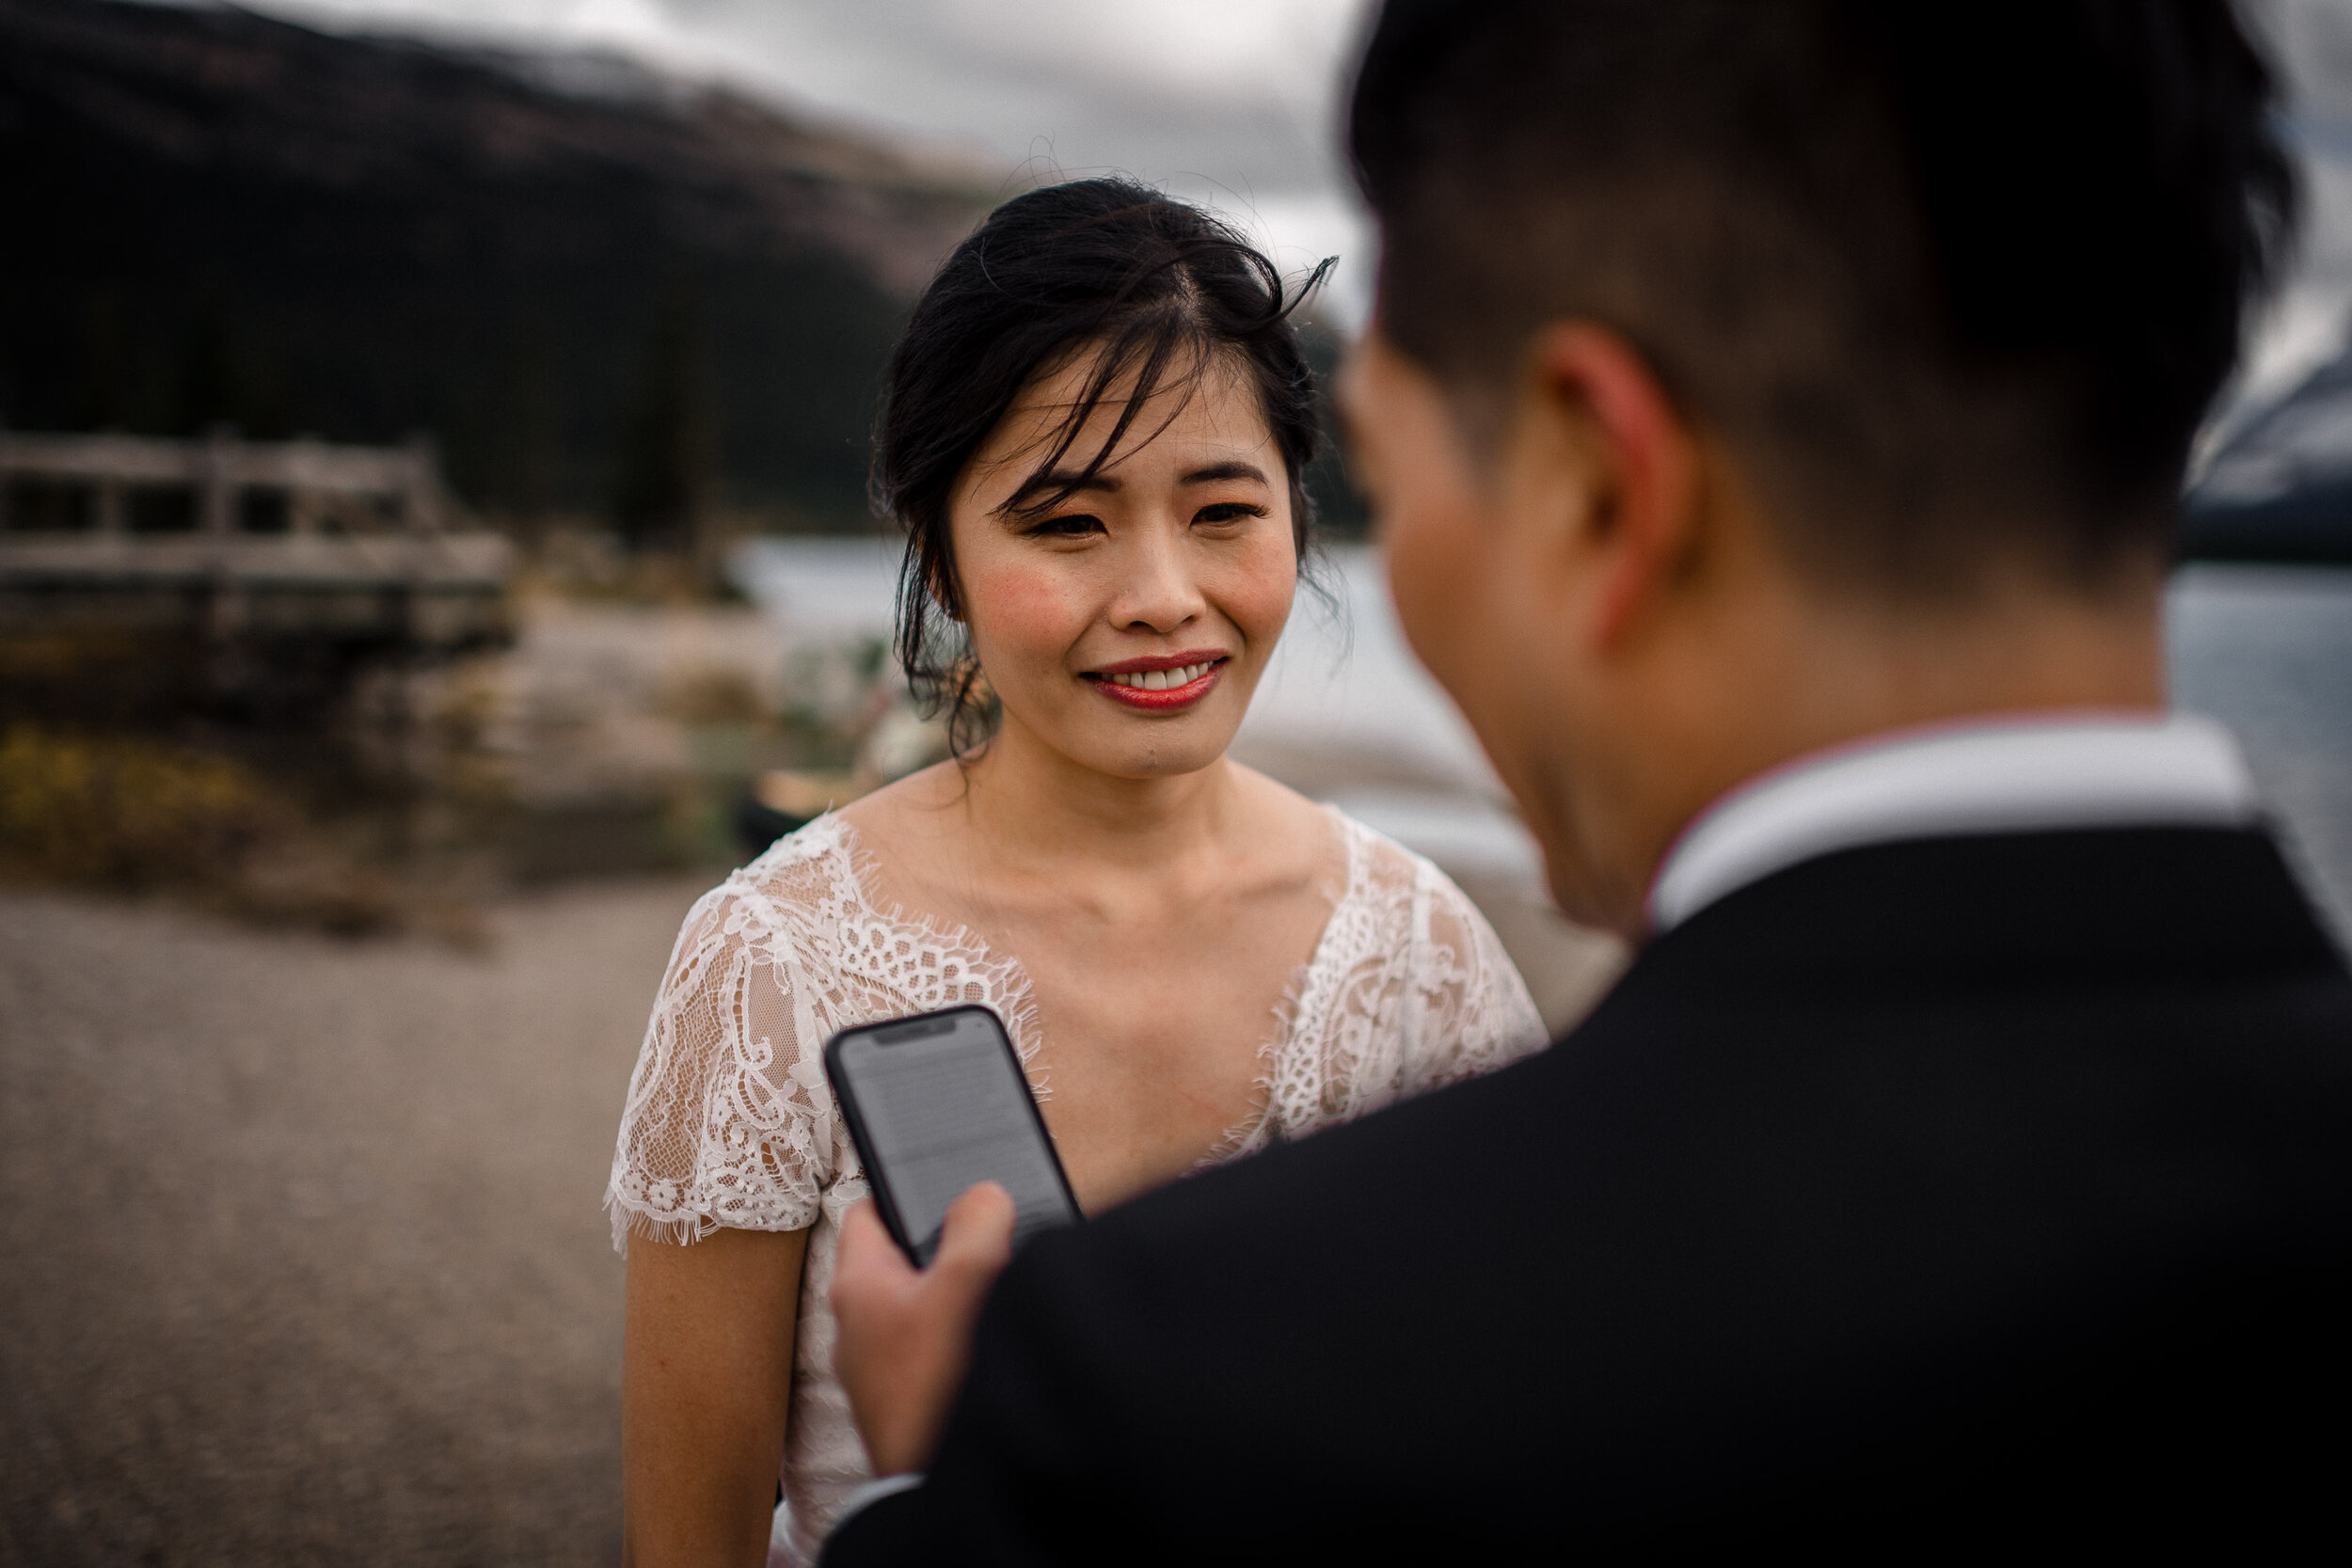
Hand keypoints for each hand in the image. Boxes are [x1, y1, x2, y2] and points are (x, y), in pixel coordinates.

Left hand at [830, 1182, 1017, 1475]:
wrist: (937, 1484)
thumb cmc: (936, 1387)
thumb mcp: (966, 1284)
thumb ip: (977, 1225)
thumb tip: (984, 1196)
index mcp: (857, 1284)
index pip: (866, 1210)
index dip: (903, 1189)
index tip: (942, 1180)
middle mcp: (857, 1325)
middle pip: (900, 1258)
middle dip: (943, 1245)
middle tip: (987, 1238)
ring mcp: (878, 1367)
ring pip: (918, 1307)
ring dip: (955, 1296)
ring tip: (996, 1290)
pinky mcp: (904, 1400)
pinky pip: (931, 1349)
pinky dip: (958, 1338)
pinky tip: (989, 1343)